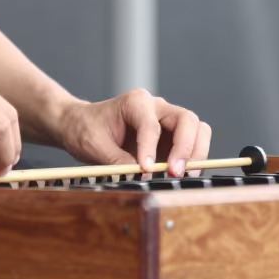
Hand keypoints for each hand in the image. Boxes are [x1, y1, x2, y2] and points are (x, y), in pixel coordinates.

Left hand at [56, 89, 211, 176]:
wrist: (81, 126)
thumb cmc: (86, 129)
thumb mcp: (95, 147)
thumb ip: (118, 161)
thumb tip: (141, 176)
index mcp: (136, 102)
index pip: (151, 124)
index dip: (150, 148)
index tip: (146, 169)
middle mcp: (157, 108)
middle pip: (187, 121)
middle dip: (185, 148)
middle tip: (175, 172)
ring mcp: (167, 122)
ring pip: (197, 130)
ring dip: (195, 154)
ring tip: (184, 176)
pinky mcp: (171, 139)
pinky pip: (192, 145)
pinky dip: (192, 160)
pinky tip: (181, 176)